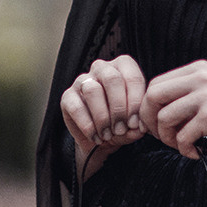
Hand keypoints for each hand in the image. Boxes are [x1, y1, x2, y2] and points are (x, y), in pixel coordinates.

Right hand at [60, 55, 148, 171]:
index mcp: (123, 68)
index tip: (135, 124)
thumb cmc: (120, 124)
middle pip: (112, 79)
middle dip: (118, 108)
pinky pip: (76, 107)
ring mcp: (82, 81)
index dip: (135, 103)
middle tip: (121, 129)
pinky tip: (96, 137)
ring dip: (102, 117)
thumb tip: (139, 128)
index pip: (132, 77)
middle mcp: (102, 69)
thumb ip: (138, 125)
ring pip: (93, 90)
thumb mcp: (133, 125)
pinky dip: (88, 126)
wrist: (99, 139)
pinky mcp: (67, 96)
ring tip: (108, 135)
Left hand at [139, 60, 206, 166]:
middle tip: (162, 137)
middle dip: (150, 121)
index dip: (148, 107)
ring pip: (164, 117)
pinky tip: (196, 152)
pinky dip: (185, 149)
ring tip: (183, 146)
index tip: (154, 125)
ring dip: (168, 138)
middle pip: (153, 96)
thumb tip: (150, 111)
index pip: (156, 83)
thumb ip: (186, 95)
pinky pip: (182, 136)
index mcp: (199, 70)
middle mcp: (201, 77)